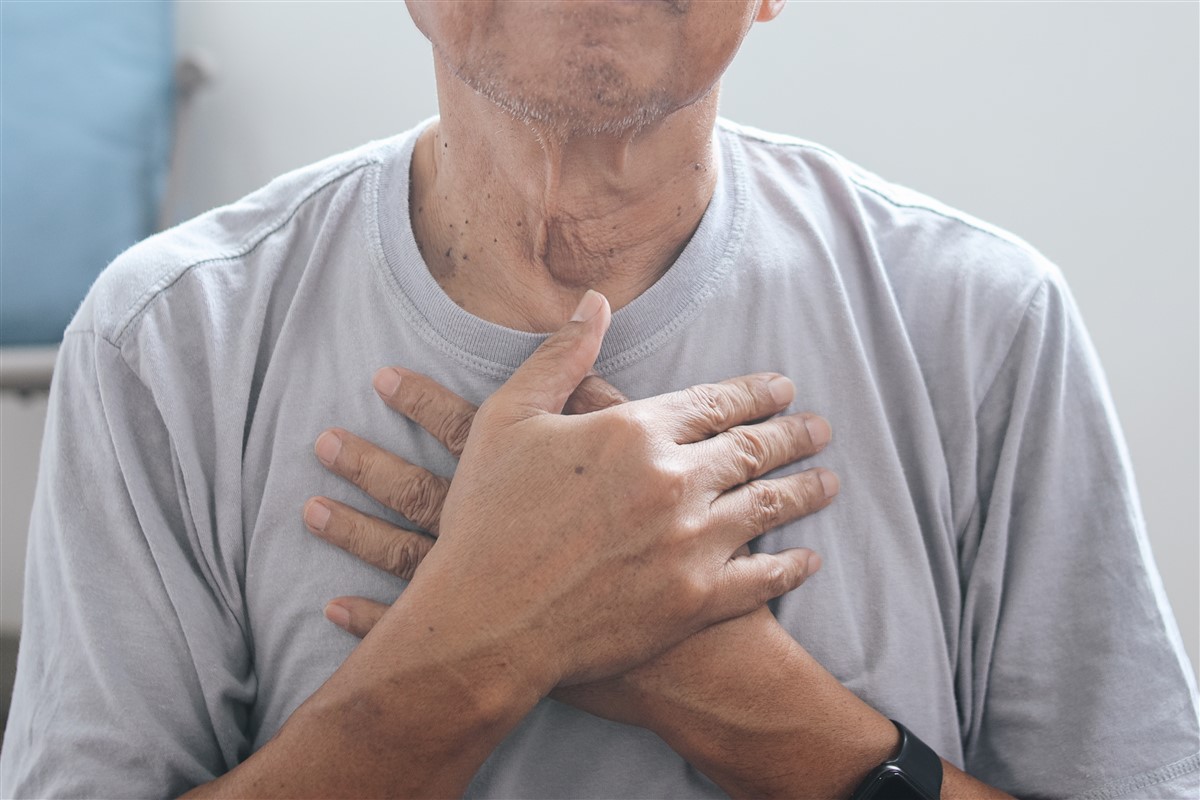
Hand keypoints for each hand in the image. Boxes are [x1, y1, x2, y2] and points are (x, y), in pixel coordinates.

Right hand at [305, 293, 836, 696]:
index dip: (754, 394)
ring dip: (804, 491)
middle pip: (752, 450)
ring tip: (830, 482)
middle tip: (821, 428)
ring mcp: (690, 545)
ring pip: (767, 507)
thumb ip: (560, 357)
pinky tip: (808, 560)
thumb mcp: (508, 419)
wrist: (483, 624)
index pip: (714, 403)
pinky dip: (789, 567)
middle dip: (792, 435)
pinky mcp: (694, 603)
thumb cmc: (486, 518)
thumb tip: (595, 302)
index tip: (783, 388)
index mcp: (634, 431)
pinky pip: (761, 579)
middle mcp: (674, 482)